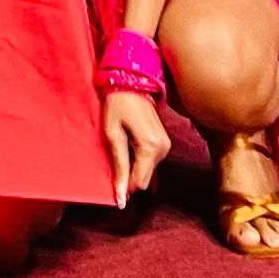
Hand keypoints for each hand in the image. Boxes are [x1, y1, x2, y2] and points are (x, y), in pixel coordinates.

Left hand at [101, 85, 168, 205]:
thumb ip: (119, 165)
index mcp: (150, 147)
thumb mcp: (112, 134)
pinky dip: (140, 160)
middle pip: (145, 178)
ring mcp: (166, 146)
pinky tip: (131, 148)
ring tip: (123, 147)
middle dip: (129, 176)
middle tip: (115, 159)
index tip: (113, 183)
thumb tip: (121, 195)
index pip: (139, 183)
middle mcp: (162, 149)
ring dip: (134, 166)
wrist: (132, 82)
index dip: (125, 187)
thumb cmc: (118, 104)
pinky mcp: (164, 143)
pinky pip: (151, 161)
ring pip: (148, 171)